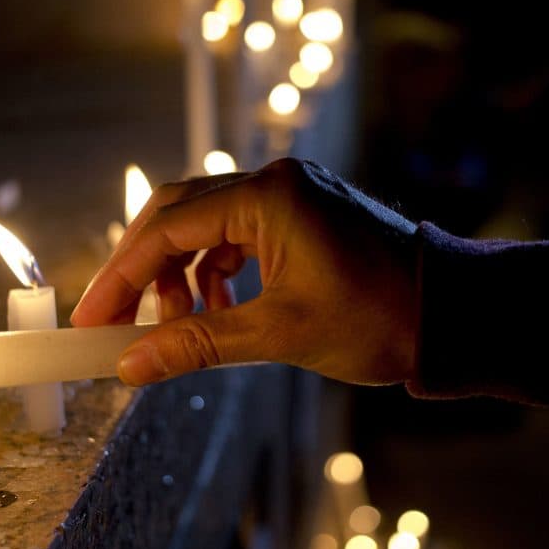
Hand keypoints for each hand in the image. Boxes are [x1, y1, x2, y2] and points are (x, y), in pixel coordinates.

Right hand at [71, 158, 419, 385]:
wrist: (455, 313)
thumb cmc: (379, 318)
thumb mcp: (279, 333)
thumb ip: (198, 342)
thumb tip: (130, 366)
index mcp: (268, 197)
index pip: (168, 227)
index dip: (121, 275)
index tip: (92, 317)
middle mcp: (276, 182)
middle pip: (179, 214)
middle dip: (142, 269)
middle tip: (115, 320)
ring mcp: (292, 194)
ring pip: (208, 224)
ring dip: (181, 272)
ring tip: (175, 323)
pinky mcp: (304, 214)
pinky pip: (240, 234)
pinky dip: (217, 270)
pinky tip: (217, 307)